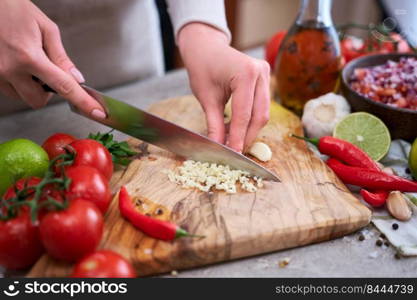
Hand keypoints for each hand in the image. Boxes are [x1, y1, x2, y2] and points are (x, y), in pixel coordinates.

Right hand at [0, 0, 104, 118]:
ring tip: (29, 62)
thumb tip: (76, 78)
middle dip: (48, 92)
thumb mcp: (46, 28)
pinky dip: (19, 83)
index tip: (96, 113)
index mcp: (29, 57)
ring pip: (24, 97)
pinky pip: (10, 90)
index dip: (83, 102)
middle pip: (39, 101)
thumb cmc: (13, 9)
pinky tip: (17, 64)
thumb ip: (61, 57)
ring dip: (32, 87)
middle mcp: (10, 69)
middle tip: (48, 71)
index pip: (63, 86)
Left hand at [178, 23, 269, 152]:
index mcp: (245, 73)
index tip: (233, 154)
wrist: (206, 48)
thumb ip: (215, 124)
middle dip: (247, 136)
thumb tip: (219, 147)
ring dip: (249, 130)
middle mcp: (261, 72)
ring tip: (232, 140)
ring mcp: (266, 75)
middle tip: (234, 151)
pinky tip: (236, 128)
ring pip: (263, 113)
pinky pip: (261, 106)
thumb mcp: (207, 99)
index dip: (238, 137)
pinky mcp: (265, 79)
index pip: (244, 114)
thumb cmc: (202, 68)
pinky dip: (250, 120)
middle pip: (259, 116)